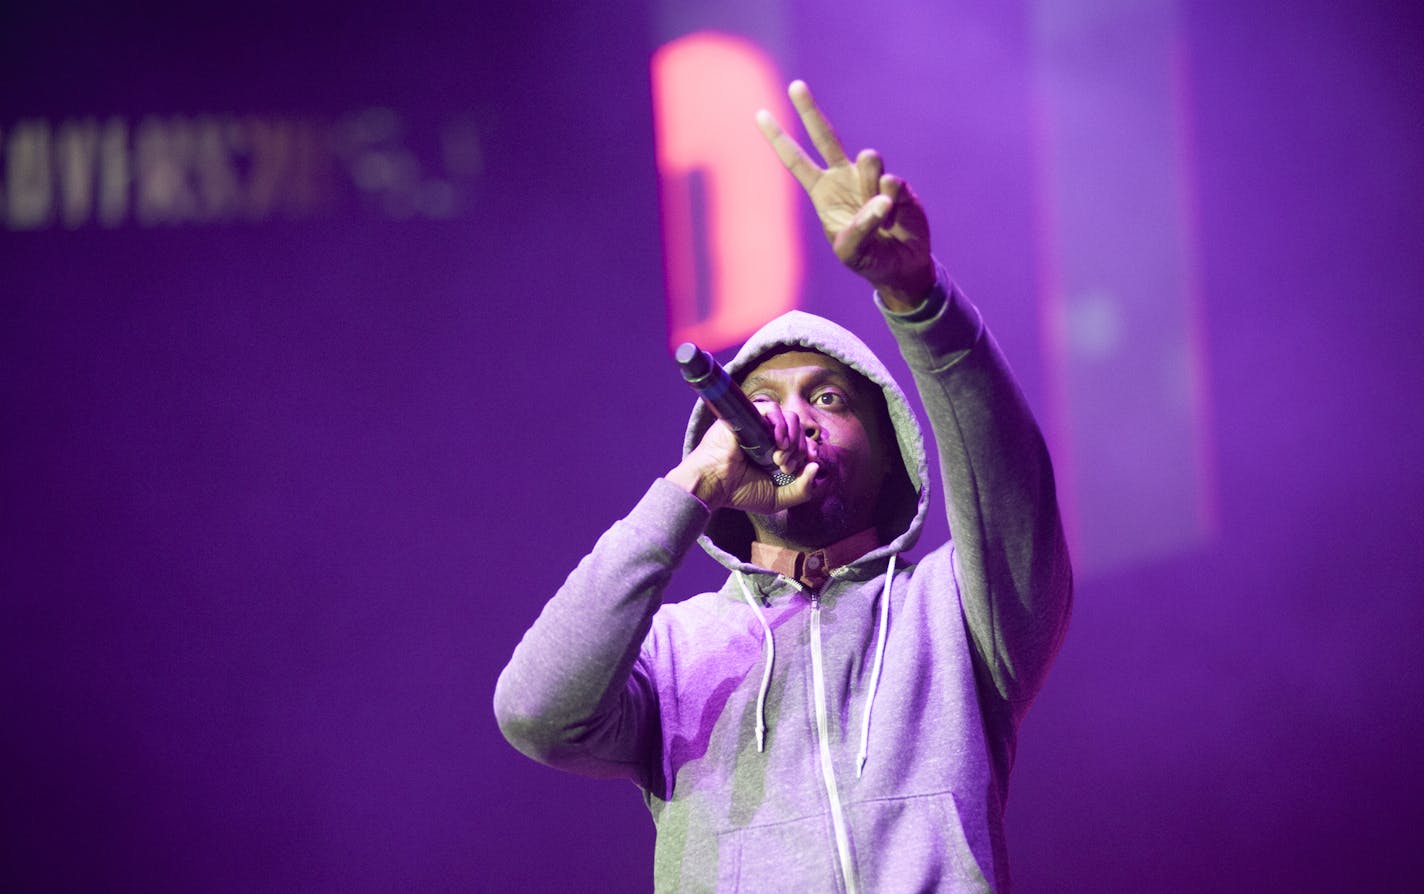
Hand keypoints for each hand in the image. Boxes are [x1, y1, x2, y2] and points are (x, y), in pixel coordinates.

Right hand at [667, 404, 820, 512]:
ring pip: (790, 417)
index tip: (809, 462)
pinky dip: (780, 423)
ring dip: (792, 438)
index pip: (804, 442)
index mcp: (777, 453)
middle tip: (783, 467)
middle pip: (800, 431)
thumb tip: (816, 466)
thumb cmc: (739, 492)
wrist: (714, 484)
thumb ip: (803, 490)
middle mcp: (770, 436)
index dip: (811, 450)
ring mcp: (760, 425)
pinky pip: (772, 408)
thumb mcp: (778, 499)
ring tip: (779, 457)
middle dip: (799, 451)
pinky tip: (777, 441)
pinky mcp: (748, 416)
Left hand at [756, 80, 935, 310]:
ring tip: (882, 214)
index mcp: (823, 192)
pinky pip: (893, 181)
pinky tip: (895, 216)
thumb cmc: (869, 259)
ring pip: (870, 157)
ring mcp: (871, 177)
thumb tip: (883, 196)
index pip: (796, 161)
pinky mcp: (898, 184)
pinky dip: (892, 202)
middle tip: (794, 85)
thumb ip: (860, 226)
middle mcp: (843, 177)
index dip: (778, 139)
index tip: (759, 114)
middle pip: (824, 136)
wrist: (902, 265)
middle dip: (809, 110)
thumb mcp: (851, 252)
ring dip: (872, 184)